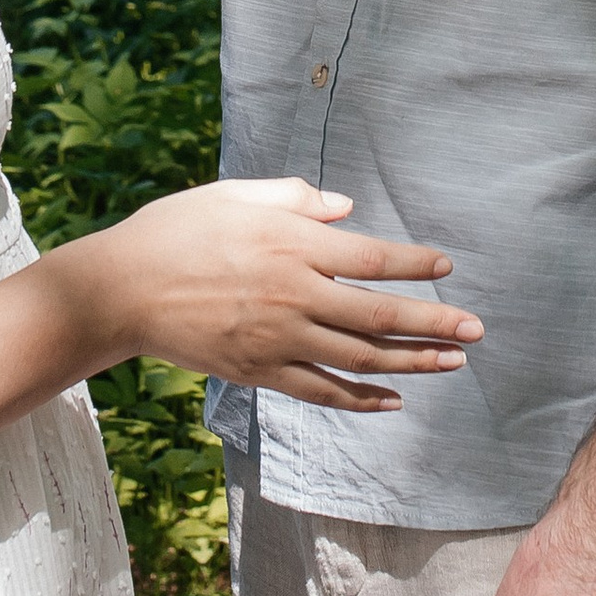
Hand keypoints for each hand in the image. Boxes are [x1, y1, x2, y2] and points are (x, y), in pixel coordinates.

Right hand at [103, 179, 480, 410]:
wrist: (120, 289)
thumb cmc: (176, 230)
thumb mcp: (235, 195)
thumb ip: (296, 198)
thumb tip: (347, 208)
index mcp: (292, 243)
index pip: (373, 257)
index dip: (416, 265)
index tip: (447, 268)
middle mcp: (293, 293)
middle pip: (379, 315)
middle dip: (434, 324)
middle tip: (476, 331)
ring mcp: (277, 338)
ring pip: (359, 358)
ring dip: (411, 364)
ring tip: (450, 365)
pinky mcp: (258, 370)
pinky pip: (320, 390)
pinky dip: (359, 398)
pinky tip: (390, 400)